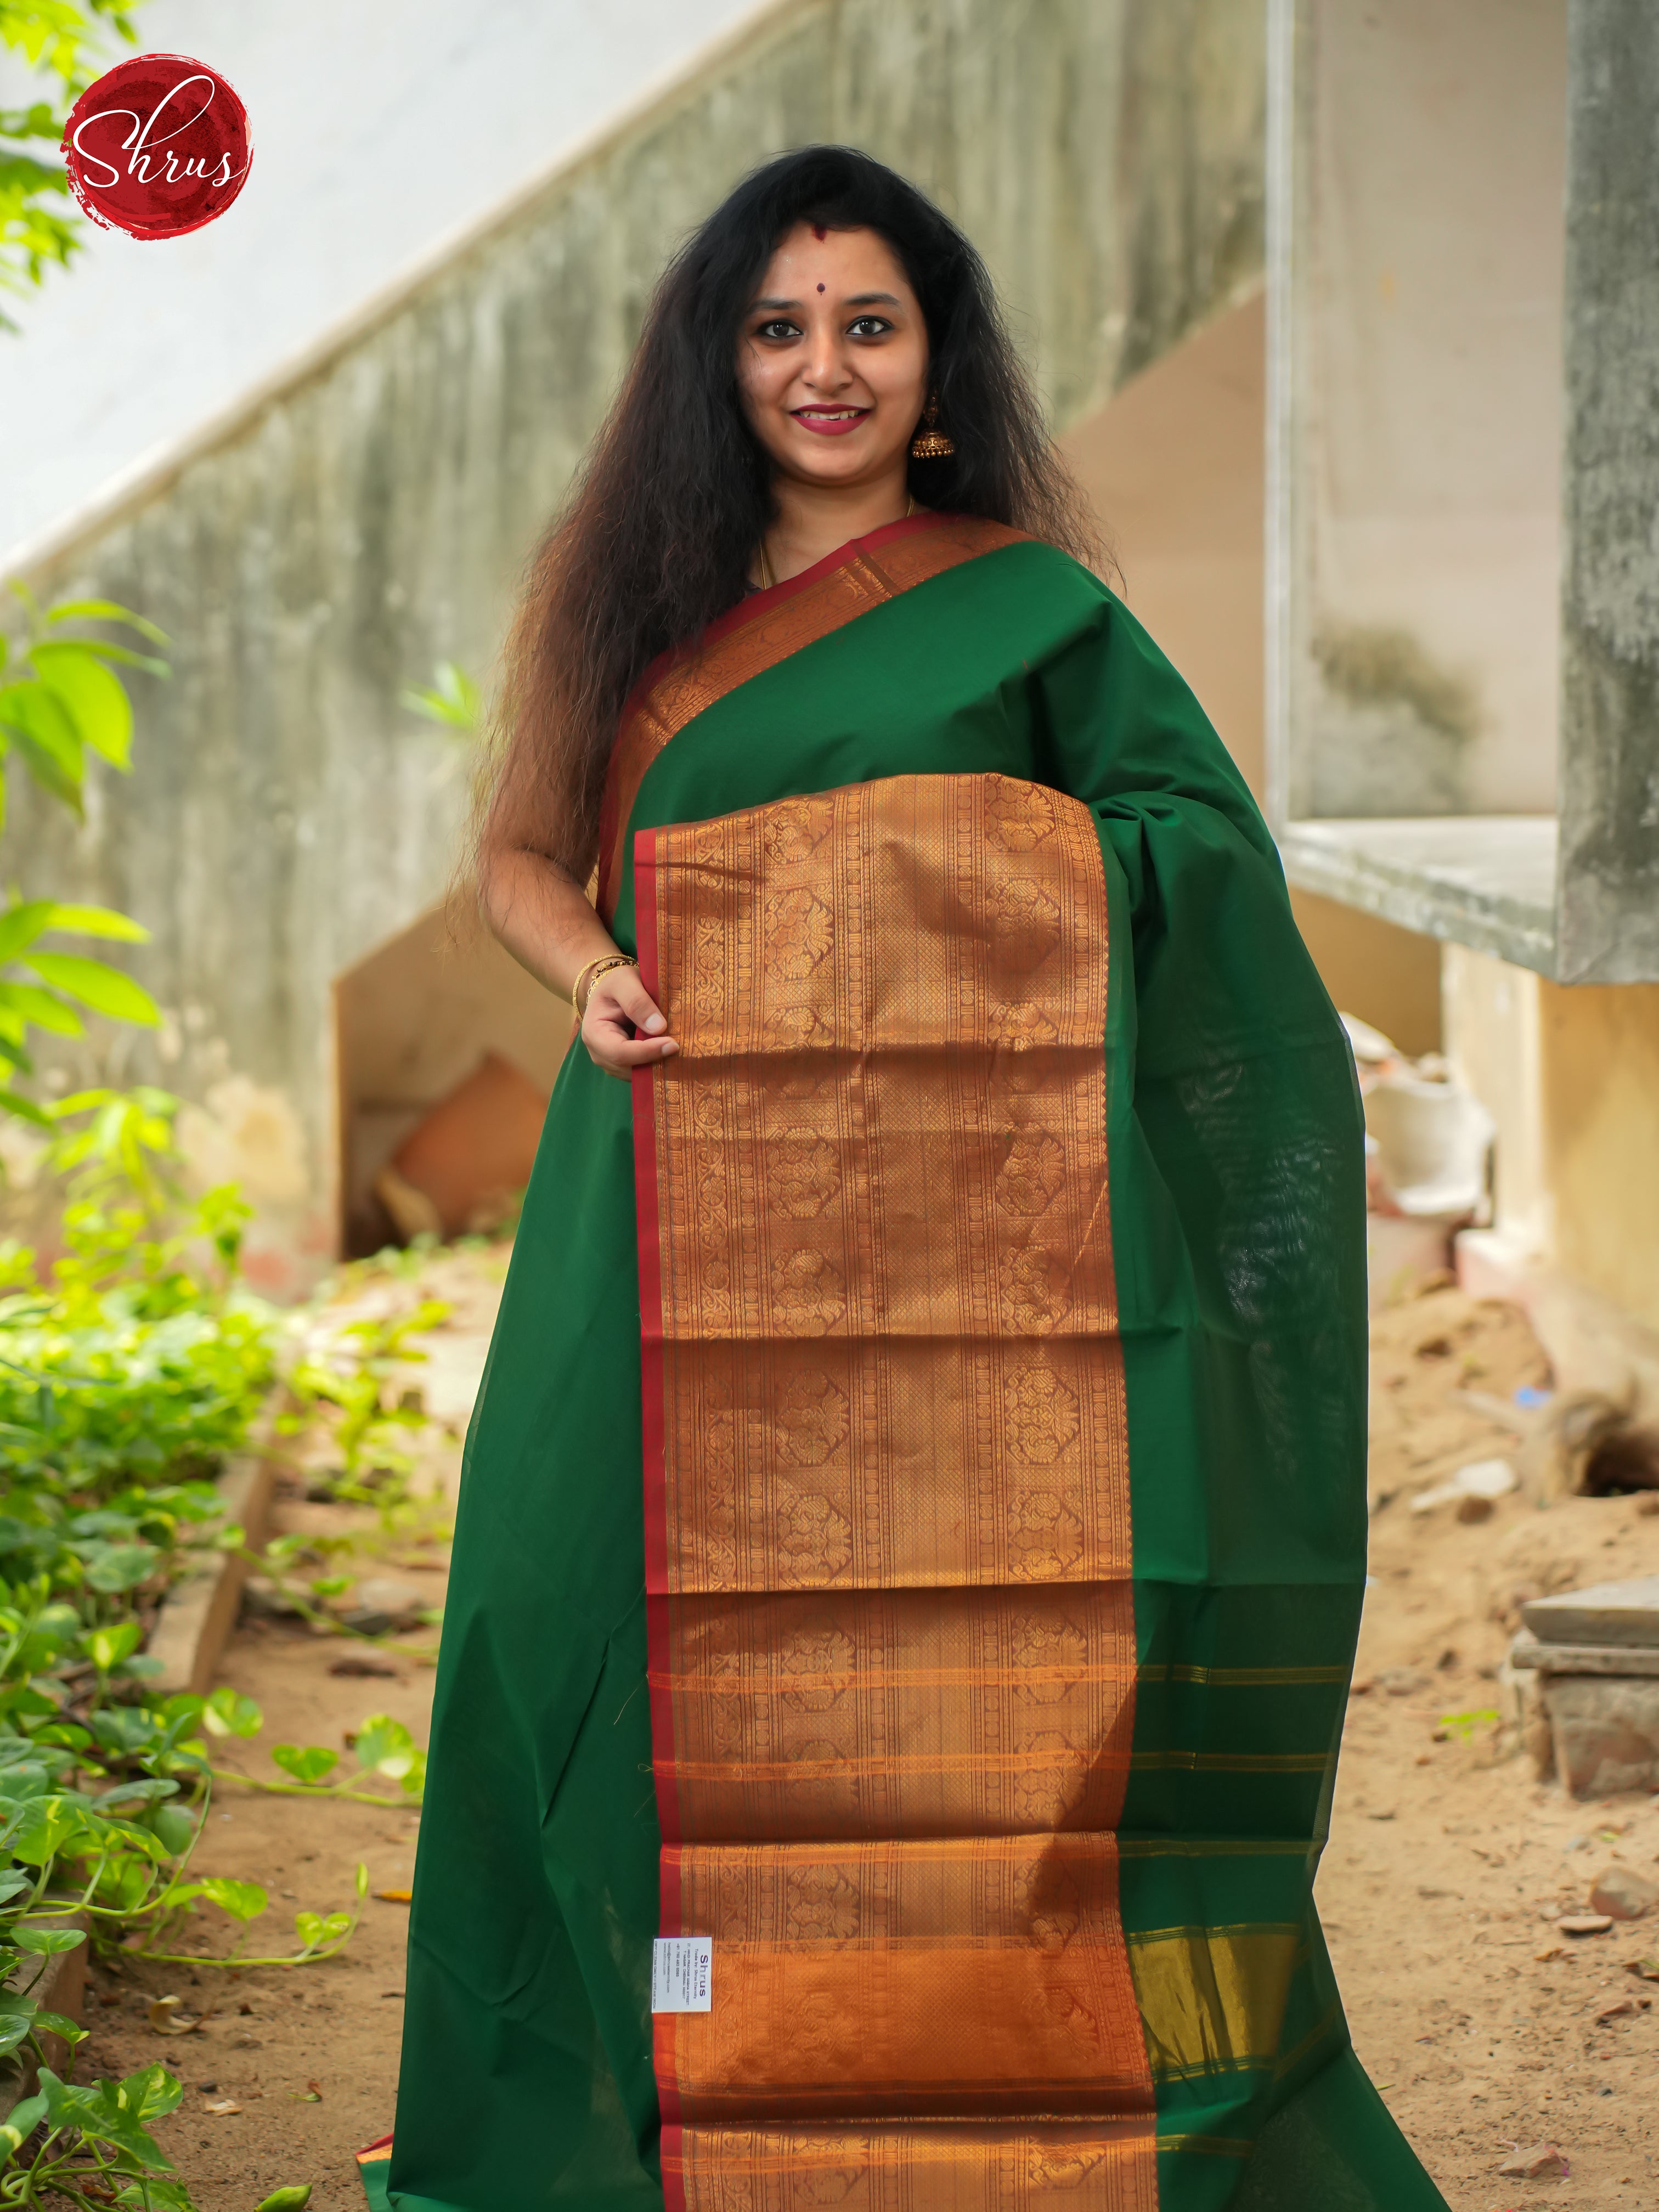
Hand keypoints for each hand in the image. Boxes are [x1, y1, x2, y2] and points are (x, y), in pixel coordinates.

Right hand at [582, 963, 677, 1079]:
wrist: (613, 989)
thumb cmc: (617, 983)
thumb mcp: (624, 981)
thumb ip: (637, 1001)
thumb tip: (658, 1028)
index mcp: (594, 1033)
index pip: (620, 1052)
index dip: (646, 1051)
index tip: (673, 1044)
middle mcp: (599, 1053)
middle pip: (629, 1068)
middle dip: (656, 1060)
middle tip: (683, 1048)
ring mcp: (612, 1062)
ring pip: (638, 1074)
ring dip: (659, 1065)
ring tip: (680, 1049)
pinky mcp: (626, 1065)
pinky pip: (643, 1072)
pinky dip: (658, 1064)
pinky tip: (672, 1052)